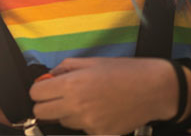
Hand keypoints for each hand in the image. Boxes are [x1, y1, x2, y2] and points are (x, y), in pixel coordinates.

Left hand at [29, 57, 177, 134]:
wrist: (154, 89)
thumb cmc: (124, 72)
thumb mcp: (90, 62)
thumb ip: (64, 69)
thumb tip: (48, 77)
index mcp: (72, 84)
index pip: (35, 94)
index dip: (39, 90)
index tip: (46, 88)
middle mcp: (77, 106)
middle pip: (42, 113)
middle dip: (46, 104)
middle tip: (59, 97)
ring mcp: (89, 123)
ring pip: (62, 122)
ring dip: (67, 114)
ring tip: (87, 102)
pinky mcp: (101, 135)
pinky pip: (82, 131)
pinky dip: (86, 123)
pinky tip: (100, 112)